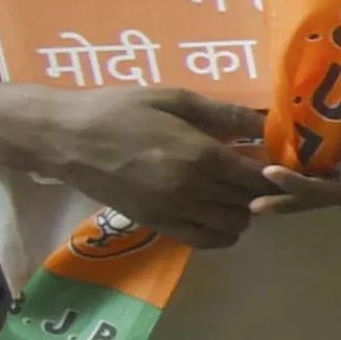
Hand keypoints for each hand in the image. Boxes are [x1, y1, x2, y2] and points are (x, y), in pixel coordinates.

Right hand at [13, 86, 286, 243]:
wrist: (65, 138)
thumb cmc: (119, 110)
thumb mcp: (175, 99)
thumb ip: (224, 114)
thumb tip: (266, 124)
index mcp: (201, 155)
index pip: (260, 177)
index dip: (275, 172)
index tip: (274, 161)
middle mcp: (193, 190)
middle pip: (251, 203)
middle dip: (261, 190)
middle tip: (255, 174)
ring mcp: (175, 211)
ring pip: (234, 225)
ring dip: (243, 211)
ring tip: (233, 191)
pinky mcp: (157, 224)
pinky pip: (206, 240)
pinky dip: (221, 232)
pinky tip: (216, 212)